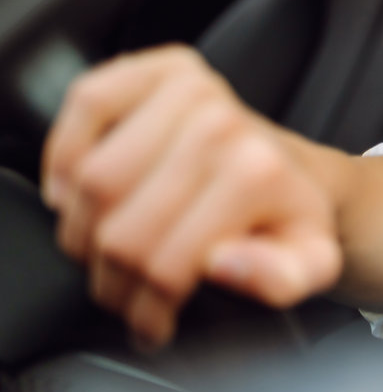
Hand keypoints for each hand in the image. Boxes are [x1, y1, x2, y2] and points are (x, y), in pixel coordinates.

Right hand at [40, 45, 342, 348]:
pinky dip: (66, 150)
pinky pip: (87, 104)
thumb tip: (225, 262)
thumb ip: (281, 278)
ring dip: (83, 227)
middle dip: (114, 277)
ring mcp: (191, 90)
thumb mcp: (306, 264)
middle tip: (126, 290)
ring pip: (92, 181)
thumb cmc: (286, 219)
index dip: (151, 308)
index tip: (155, 321)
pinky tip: (77, 188)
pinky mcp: (158, 69)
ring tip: (108, 246)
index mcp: (257, 173)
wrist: (292, 170)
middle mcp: (223, 124)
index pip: (166, 264)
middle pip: (120, 228)